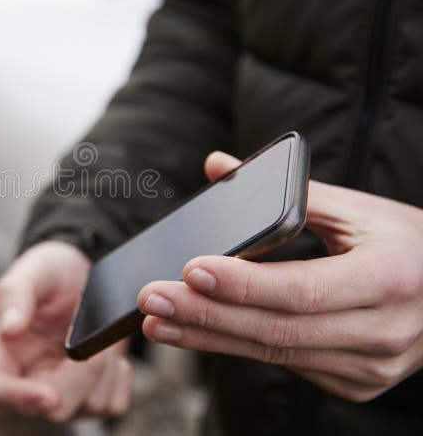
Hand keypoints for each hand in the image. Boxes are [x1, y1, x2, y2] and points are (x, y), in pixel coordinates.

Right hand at [0, 241, 131, 420]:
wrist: (81, 273)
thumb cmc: (49, 273)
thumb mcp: (32, 270)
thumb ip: (15, 294)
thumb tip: (8, 328)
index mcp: (0, 353)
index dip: (19, 399)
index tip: (49, 396)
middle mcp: (27, 378)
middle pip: (50, 408)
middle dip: (79, 378)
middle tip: (95, 347)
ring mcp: (60, 389)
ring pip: (87, 408)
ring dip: (103, 373)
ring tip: (100, 339)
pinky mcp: (89, 392)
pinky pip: (112, 404)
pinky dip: (119, 378)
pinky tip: (110, 352)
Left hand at [138, 151, 422, 401]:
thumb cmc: (405, 244)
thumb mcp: (360, 210)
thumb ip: (289, 190)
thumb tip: (218, 166)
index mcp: (389, 279)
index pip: (302, 289)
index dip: (243, 283)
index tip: (191, 269)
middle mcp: (382, 332)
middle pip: (277, 330)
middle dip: (205, 316)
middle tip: (151, 299)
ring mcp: (369, 367)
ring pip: (275, 352)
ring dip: (208, 337)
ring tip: (158, 321)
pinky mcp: (354, 381)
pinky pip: (286, 362)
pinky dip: (237, 345)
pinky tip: (197, 332)